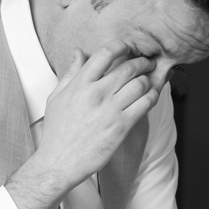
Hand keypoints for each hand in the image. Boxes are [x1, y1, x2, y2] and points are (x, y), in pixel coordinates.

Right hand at [36, 40, 164, 187]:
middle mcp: (97, 93)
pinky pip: (145, 104)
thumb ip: (70, 73)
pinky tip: (150, 97)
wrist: (59, 162)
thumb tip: (79, 52)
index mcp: (80, 84)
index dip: (121, 46)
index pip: (105, 54)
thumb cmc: (57, 131)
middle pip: (129, 67)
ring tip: (149, 81)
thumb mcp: (56, 97)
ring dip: (148, 80)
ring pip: (140, 84)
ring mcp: (110, 110)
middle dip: (142, 63)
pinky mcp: (121, 126)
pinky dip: (152, 97)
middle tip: (146, 64)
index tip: (128, 48)